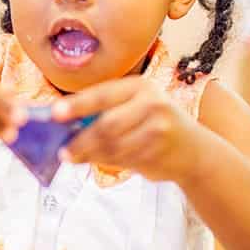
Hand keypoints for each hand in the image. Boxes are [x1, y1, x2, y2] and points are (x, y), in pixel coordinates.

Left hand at [53, 76, 204, 182]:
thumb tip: (65, 124)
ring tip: (75, 158)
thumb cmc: (154, 124)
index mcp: (139, 86)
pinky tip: (99, 161)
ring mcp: (158, 128)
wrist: (194, 150)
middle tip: (62, 151)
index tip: (55, 114)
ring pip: (113, 146)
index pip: (102, 94)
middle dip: (81, 140)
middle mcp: (152, 103)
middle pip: (107, 124)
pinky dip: (107, 163)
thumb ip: (107, 111)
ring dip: (90, 155)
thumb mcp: (136, 106)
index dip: (77, 105)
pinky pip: (123, 160)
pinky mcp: (159, 151)